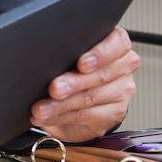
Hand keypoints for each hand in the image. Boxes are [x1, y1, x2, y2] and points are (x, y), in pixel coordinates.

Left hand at [29, 26, 140, 140]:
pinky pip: (87, 116)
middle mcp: (123, 66)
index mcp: (116, 44)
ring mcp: (121, 91)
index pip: (117, 44)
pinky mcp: (115, 113)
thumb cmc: (72, 62)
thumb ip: (65, 48)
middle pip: (101, 75)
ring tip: (41, 109)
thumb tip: (38, 53)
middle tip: (53, 89)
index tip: (81, 64)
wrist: (83, 92)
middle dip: (73, 83)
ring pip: (91, 98)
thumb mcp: (70, 50)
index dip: (99, 54)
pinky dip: (61, 117)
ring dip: (61, 105)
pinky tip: (46, 117)